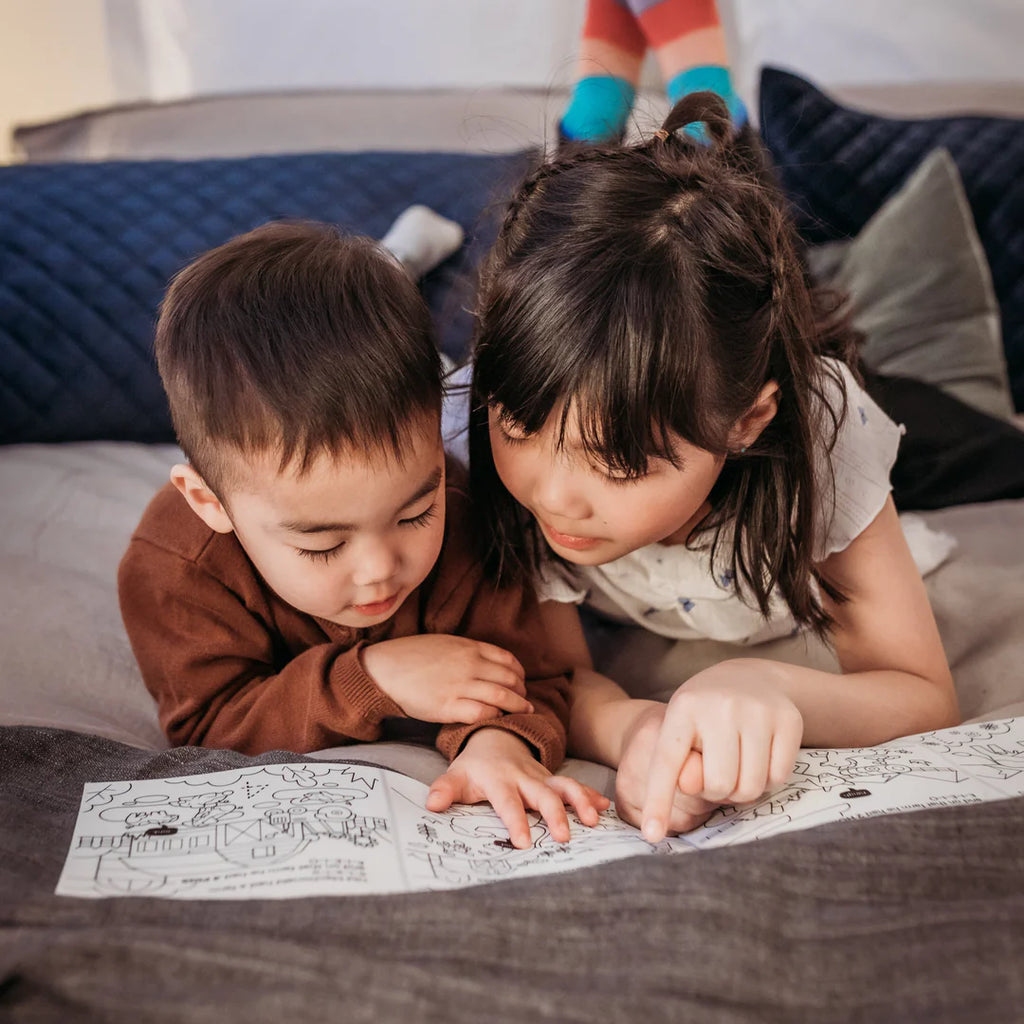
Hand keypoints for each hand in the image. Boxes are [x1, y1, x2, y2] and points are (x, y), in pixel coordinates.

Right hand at [362, 634, 531, 723]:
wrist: (385, 669)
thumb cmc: (411, 656)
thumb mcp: (445, 643)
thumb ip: (467, 651)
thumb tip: (485, 660)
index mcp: (469, 648)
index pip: (507, 660)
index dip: (519, 673)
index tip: (521, 681)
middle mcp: (469, 665)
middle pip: (510, 679)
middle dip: (522, 691)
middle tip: (524, 699)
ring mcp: (460, 686)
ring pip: (502, 696)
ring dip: (516, 705)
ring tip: (522, 711)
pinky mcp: (449, 707)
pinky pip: (482, 713)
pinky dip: (495, 716)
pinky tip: (497, 718)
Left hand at [426, 728, 610, 848]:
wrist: (495, 738)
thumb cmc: (474, 767)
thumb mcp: (455, 776)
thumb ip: (444, 790)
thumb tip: (431, 804)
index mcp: (499, 780)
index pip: (507, 802)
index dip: (515, 821)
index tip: (523, 842)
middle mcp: (524, 778)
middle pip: (543, 794)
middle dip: (555, 814)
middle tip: (564, 837)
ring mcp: (542, 777)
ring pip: (565, 786)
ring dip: (580, 801)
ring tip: (593, 819)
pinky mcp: (554, 779)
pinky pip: (576, 785)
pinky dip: (591, 795)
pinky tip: (606, 807)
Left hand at [634, 662, 803, 841]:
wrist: (752, 678)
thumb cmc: (707, 713)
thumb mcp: (683, 727)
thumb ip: (678, 764)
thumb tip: (690, 788)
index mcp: (684, 707)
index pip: (667, 762)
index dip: (658, 801)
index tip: (651, 835)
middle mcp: (720, 705)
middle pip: (717, 785)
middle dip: (716, 792)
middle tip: (717, 774)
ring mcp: (757, 710)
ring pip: (751, 788)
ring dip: (743, 790)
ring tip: (737, 767)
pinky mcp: (789, 719)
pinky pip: (778, 777)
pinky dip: (768, 779)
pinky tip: (760, 758)